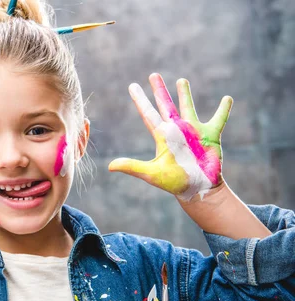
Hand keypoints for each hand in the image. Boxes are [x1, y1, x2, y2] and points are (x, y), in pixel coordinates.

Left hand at [108, 73, 232, 199]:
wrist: (197, 189)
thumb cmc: (174, 182)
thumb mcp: (151, 173)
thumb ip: (132, 167)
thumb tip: (109, 167)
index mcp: (162, 136)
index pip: (148, 114)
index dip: (140, 100)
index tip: (132, 86)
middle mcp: (176, 130)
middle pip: (165, 105)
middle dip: (159, 91)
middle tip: (153, 74)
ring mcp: (193, 131)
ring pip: (187, 107)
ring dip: (185, 94)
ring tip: (181, 80)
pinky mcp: (210, 135)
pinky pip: (218, 119)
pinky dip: (223, 109)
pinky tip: (227, 98)